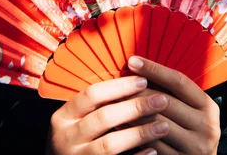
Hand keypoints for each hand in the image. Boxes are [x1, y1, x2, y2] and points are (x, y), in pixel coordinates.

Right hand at [45, 74, 178, 154]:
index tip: (143, 80)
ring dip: (140, 133)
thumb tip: (133, 78)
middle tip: (161, 100)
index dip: (119, 86)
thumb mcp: (77, 120)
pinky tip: (153, 150)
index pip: (92, 94)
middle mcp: (65, 137)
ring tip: (163, 125)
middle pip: (104, 117)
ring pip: (110, 144)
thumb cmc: (77, 139)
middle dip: (135, 107)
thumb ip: (96, 105)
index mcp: (63, 117)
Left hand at [126, 56, 220, 154]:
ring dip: (133, 111)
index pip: (179, 81)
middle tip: (118, 82)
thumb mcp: (191, 107)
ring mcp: (194, 146)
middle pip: (166, 101)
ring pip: (156, 123)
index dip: (154, 69)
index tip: (133, 61)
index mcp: (208, 106)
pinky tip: (121, 124)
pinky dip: (134, 133)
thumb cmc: (190, 127)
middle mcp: (206, 126)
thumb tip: (140, 67)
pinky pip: (152, 144)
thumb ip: (173, 91)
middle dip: (138, 90)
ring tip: (116, 100)